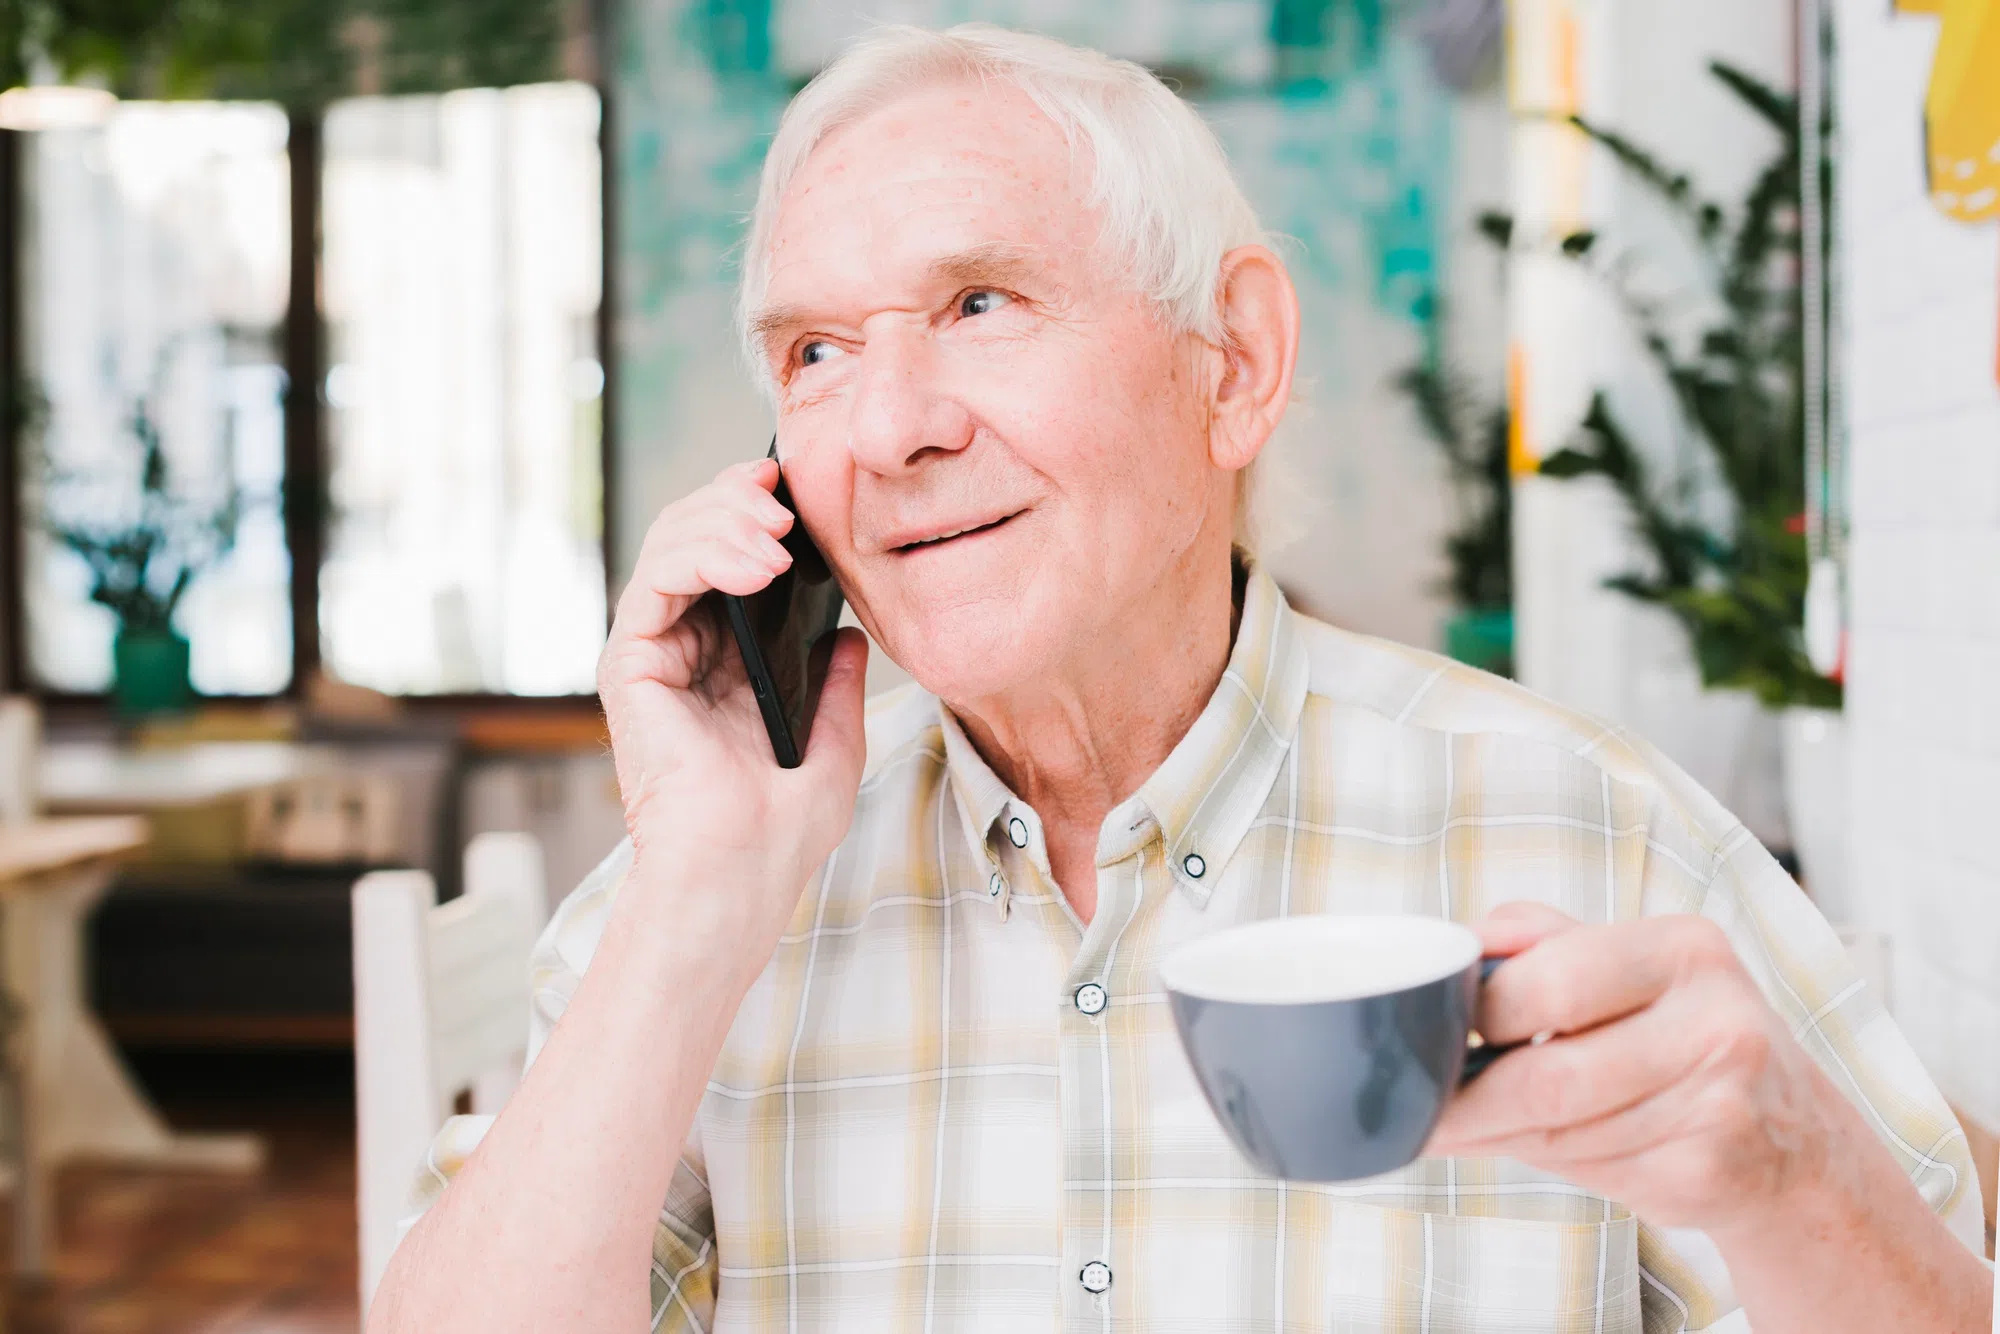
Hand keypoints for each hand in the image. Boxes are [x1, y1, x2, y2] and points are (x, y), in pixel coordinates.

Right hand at [597, 457, 868, 987]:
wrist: (739, 874)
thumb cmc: (782, 832)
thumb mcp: (837, 743)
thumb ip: (838, 684)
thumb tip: (850, 633)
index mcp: (731, 663)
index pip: (735, 560)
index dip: (760, 513)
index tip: (798, 487)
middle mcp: (687, 649)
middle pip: (699, 535)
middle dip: (742, 503)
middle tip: (786, 501)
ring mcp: (654, 652)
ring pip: (673, 543)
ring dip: (726, 519)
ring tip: (776, 532)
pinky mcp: (630, 662)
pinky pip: (656, 579)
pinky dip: (703, 553)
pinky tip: (755, 561)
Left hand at [1428, 902, 1847, 1234]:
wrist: (1797, 1140)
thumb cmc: (1681, 1036)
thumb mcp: (1633, 965)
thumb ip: (1545, 941)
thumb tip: (1463, 943)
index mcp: (1685, 948)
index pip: (1551, 979)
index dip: (1478, 1012)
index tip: (1430, 1027)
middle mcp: (1718, 1022)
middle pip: (1550, 1074)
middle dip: (1468, 1098)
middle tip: (1421, 1105)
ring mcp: (1723, 1104)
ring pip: (1561, 1131)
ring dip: (1498, 1134)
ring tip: (1467, 1125)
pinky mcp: (1711, 1174)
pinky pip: (1591, 1171)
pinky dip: (1548, 1162)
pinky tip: (1539, 1147)